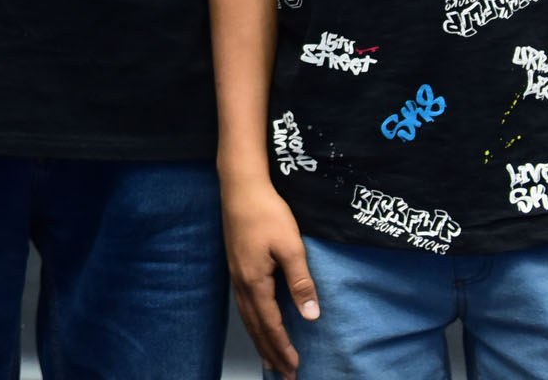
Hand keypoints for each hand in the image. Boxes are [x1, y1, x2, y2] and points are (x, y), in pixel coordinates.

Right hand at [223, 175, 317, 374]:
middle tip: (284, 375)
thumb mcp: (290, 246)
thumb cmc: (266, 212)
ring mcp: (236, 275)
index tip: (294, 367)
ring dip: (260, 341)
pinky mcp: (236, 266)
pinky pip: (245, 306)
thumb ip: (300, 282)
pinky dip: (253, 324)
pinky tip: (258, 325)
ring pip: (248, 318)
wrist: (240, 186)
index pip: (270, 324)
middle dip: (271, 352)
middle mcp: (242, 283)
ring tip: (270, 361)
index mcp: (255, 281)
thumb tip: (311, 315)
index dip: (283, 347)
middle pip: (256, 327)